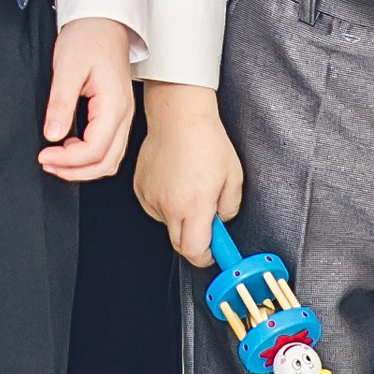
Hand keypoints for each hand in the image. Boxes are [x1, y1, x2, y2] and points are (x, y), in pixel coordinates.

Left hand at [39, 17, 134, 181]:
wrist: (102, 19)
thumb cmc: (88, 36)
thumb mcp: (67, 67)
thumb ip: (61, 103)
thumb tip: (52, 135)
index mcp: (114, 105)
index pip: (94, 150)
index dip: (67, 161)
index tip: (43, 156)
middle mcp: (124, 114)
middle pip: (106, 162)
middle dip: (75, 171)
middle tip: (47, 163)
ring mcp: (123, 114)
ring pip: (110, 158)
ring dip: (83, 166)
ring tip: (56, 159)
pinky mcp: (117, 111)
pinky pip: (109, 145)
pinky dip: (90, 155)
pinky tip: (70, 147)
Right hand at [134, 81, 242, 263]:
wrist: (179, 116)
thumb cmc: (206, 140)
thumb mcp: (234, 178)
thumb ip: (229, 208)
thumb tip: (221, 221)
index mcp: (194, 206)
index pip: (194, 251)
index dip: (206, 257)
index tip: (213, 253)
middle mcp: (169, 205)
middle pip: (179, 244)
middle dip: (194, 240)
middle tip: (206, 221)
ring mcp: (151, 196)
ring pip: (166, 223)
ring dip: (179, 218)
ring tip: (189, 190)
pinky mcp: (140, 187)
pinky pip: (154, 207)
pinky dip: (165, 203)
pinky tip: (175, 182)